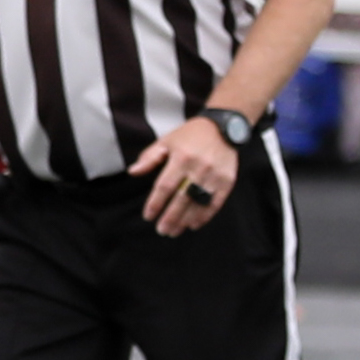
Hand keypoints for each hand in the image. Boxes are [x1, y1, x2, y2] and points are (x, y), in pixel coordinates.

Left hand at [131, 116, 240, 237]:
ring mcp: (214, 176)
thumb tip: (132, 172)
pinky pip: (215, 203)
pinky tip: (193, 225)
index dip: (155, 203)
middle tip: (161, 230)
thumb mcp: (167, 141)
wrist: (223, 128)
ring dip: (185, 220)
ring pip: (198, 204)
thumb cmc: (190, 135)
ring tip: (174, 231)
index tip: (148, 216)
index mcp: (181, 158)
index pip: (165, 186)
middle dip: (170, 217)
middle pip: (181, 199)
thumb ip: (149, 157)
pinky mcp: (226, 182)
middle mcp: (198, 168)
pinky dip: (204, 216)